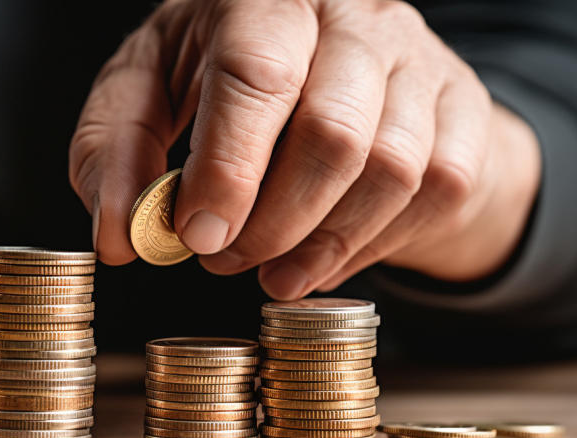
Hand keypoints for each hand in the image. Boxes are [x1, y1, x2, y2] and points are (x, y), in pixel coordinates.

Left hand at [69, 0, 540, 298]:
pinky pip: (438, 191)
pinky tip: (322, 259)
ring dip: (322, 245)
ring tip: (268, 273)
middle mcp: (353, 13)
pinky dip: (372, 246)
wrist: (325, 64)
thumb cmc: (216, 76)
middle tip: (222, 260)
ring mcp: (419, 57)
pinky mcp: (461, 106)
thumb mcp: (145, 94)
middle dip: (272, 223)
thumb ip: (114, 154)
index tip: (197, 236)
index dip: (227, 168)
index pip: (254, 73)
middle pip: (333, 132)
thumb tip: (117, 238)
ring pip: (393, 171)